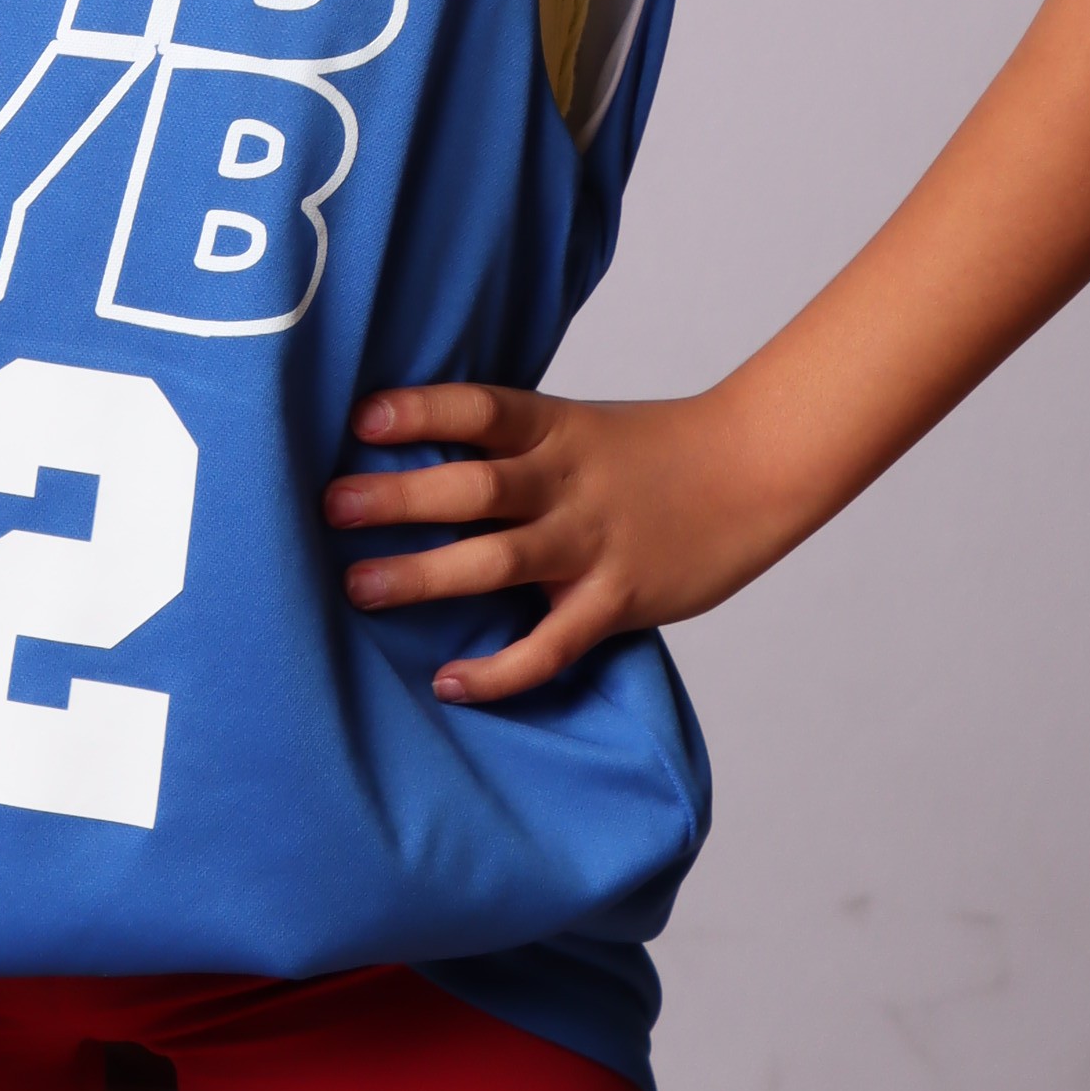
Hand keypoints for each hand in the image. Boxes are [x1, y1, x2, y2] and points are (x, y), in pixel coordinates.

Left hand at [322, 383, 795, 703]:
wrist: (757, 468)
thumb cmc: (654, 452)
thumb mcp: (580, 427)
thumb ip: (512, 445)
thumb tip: (415, 456)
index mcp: (555, 428)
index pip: (480, 409)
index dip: (422, 411)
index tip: (362, 419)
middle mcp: (567, 483)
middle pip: (475, 486)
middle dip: (400, 498)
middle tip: (333, 508)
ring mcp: (594, 543)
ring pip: (499, 561)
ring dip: (425, 576)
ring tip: (359, 587)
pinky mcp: (618, 601)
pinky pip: (551, 644)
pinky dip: (500, 669)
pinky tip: (450, 682)